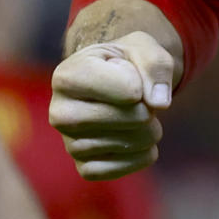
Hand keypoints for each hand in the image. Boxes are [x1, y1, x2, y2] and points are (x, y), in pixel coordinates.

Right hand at [48, 32, 175, 179]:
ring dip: (148, 133)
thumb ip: (155, 66)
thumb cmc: (127, 64)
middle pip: (124, 118)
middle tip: (144, 103)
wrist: (116, 85)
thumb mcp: (144, 49)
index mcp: (67, 76)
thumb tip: (158, 103)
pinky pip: (119, 169)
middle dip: (147, 111)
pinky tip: (140, 142)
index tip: (133, 77)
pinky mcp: (83, 166)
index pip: (126, 89)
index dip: (143, 84)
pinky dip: (140, 157)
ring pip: (124, 144)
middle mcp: (60, 112)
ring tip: (144, 119)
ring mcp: (69, 143)